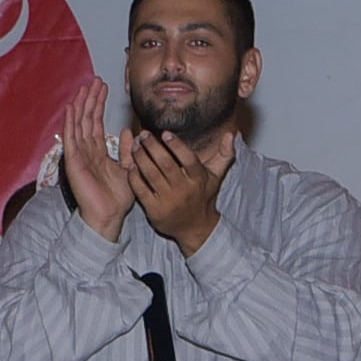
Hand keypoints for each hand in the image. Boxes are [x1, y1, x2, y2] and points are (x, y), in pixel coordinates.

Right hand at [53, 77, 129, 239]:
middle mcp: (86, 150)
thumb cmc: (117, 198)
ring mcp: (78, 155)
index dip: (99, 105)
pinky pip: (71, 138)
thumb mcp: (128, 169)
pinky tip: (72, 107)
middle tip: (96, 81)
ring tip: (85, 87)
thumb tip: (128, 132)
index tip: (104, 89)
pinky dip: (71, 122)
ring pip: (79, 124)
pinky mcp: (73, 161)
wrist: (108, 215)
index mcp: (98, 152)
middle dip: (91, 99)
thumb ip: (127, 151)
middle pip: (87, 119)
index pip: (97, 123)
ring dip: (81, 105)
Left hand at [125, 126, 228, 254]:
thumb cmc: (203, 196)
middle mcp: (183, 190)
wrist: (195, 228)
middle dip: (152, 147)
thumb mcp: (216, 176)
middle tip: (144, 135)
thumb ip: (224, 154)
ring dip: (140, 158)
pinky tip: (130, 165)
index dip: (176, 145)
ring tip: (135, 146)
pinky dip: (134, 176)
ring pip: (151, 175)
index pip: (188, 159)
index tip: (165, 133)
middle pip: (166, 164)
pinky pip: (141, 189)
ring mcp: (168, 201)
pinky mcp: (154, 210)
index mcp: (198, 179)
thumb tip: (231, 134)